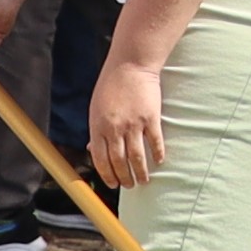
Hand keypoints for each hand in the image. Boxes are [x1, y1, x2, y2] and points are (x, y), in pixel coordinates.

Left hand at [90, 56, 169, 191]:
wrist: (131, 64)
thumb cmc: (111, 85)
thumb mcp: (96, 108)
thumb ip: (96, 130)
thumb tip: (92, 149)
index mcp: (98, 127)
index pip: (101, 160)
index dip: (107, 175)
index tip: (113, 184)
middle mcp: (115, 128)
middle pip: (119, 162)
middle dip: (125, 178)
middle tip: (130, 186)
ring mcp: (134, 124)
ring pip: (137, 157)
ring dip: (141, 172)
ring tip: (144, 180)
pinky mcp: (151, 118)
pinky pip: (155, 142)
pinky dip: (158, 154)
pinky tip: (159, 161)